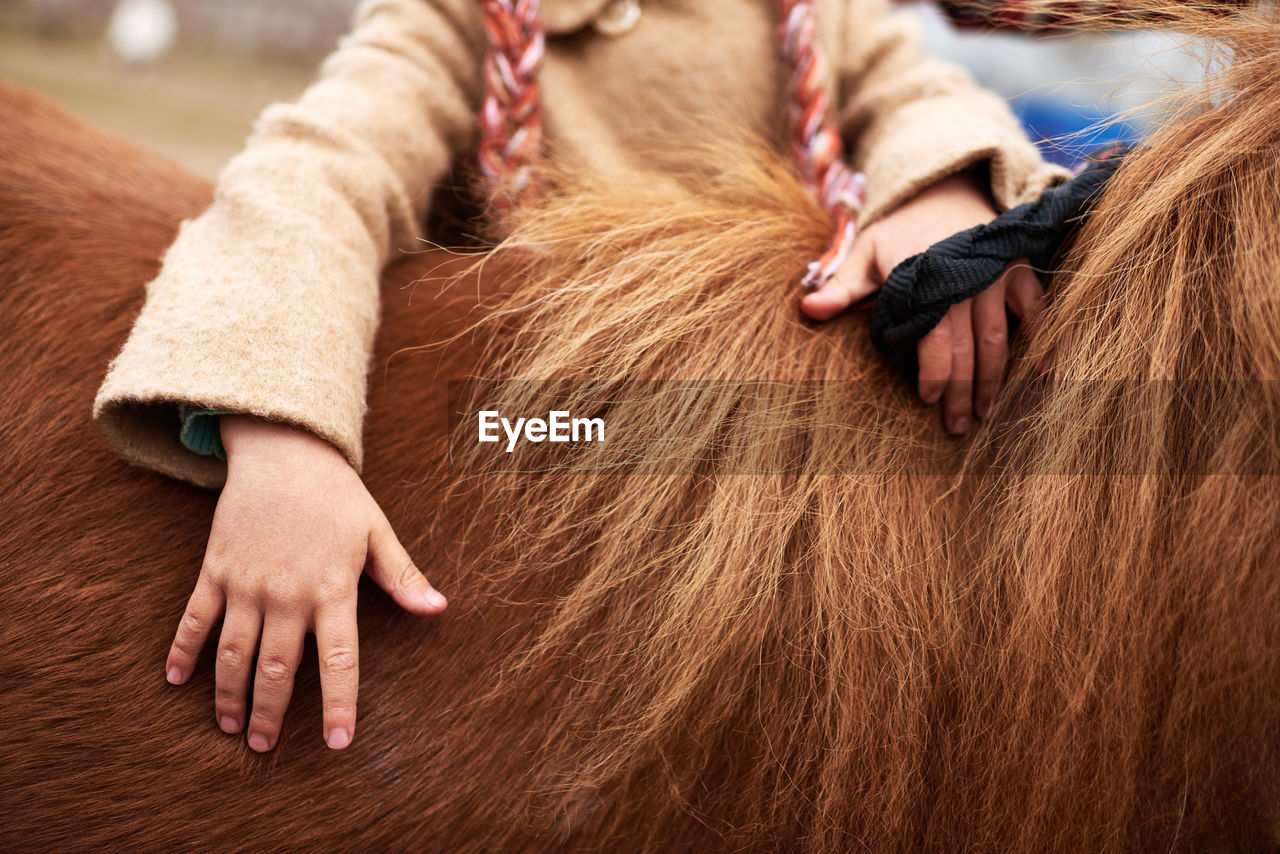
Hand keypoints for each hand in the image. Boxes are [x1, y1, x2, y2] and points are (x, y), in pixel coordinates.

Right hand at [164, 414, 446, 751]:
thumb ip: (404, 576)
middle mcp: (287, 594)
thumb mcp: (377, 532)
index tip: (337, 741)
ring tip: (230, 727)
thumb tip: (439, 608)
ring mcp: (246, 584)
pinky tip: (175, 679)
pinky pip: (194, 619)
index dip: (339, 703)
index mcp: (332, 589)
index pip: (339, 660)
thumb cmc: (337, 495)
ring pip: (233, 654)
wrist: (283, 450)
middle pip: (276, 668)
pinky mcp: (215, 570)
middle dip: (270, 712)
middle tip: (265, 747)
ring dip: (229, 695)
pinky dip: (182, 650)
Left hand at [800, 172, 1044, 433]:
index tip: (929, 400)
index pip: (934, 338)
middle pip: (967, 348)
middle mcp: (964, 278)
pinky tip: (1042, 371)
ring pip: (999, 337)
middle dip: (962, 391)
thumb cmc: (898, 229)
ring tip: (986, 413)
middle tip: (957, 426)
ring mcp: (995, 273)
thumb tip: (806, 310)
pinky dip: (1041, 337)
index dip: (935, 373)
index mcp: (925, 278)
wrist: (942, 187)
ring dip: (994, 379)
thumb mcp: (864, 252)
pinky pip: (1034, 306)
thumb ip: (841, 287)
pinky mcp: (1017, 267)